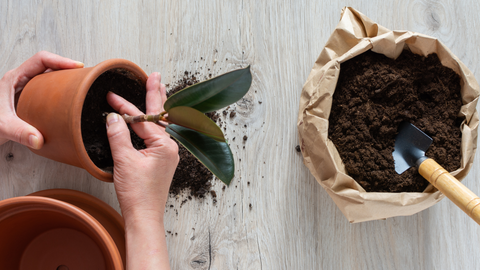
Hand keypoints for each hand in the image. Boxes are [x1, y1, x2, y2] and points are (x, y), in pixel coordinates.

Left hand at [0, 51, 82, 148]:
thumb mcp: (2, 127)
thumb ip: (19, 133)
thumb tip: (38, 139)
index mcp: (14, 78)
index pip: (41, 60)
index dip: (61, 60)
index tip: (77, 67)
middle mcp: (21, 80)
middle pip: (49, 65)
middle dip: (68, 68)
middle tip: (84, 76)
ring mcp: (26, 89)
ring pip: (49, 76)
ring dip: (65, 78)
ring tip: (80, 84)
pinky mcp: (30, 99)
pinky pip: (49, 88)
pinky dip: (61, 90)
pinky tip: (69, 99)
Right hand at [106, 72, 177, 268]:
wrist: (144, 216)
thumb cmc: (137, 192)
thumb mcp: (124, 161)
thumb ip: (118, 135)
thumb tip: (112, 117)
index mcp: (164, 145)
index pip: (143, 119)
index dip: (125, 106)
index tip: (111, 95)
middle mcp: (170, 147)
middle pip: (160, 116)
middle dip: (156, 95)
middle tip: (156, 76)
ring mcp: (167, 154)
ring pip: (160, 125)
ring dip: (156, 107)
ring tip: (158, 89)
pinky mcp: (161, 161)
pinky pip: (157, 136)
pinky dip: (152, 124)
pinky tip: (151, 118)